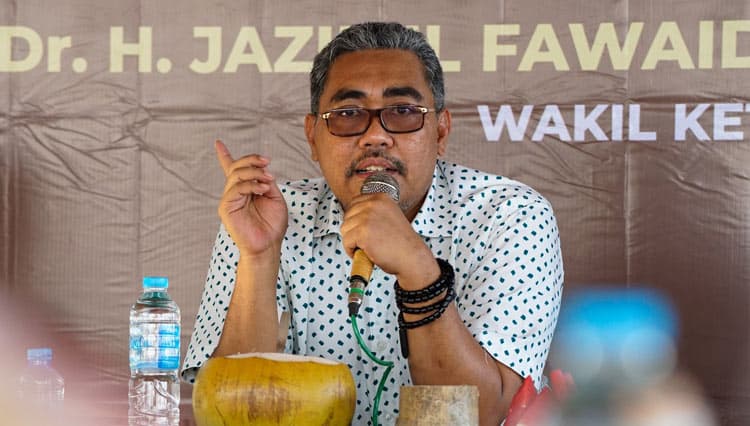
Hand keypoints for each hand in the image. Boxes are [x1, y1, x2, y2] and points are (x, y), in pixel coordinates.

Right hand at [215, 140, 287, 255]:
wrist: (268, 245)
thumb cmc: (272, 224)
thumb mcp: (275, 197)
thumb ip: (267, 182)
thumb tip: (262, 170)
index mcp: (245, 189)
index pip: (232, 169)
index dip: (224, 155)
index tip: (218, 143)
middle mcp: (235, 192)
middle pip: (236, 167)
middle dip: (252, 159)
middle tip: (267, 161)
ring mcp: (229, 199)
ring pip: (236, 175)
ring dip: (255, 172)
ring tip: (269, 178)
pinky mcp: (226, 207)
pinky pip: (236, 188)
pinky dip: (251, 185)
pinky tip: (263, 189)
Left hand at [340, 192, 436, 286]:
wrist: (412, 257)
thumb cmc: (401, 243)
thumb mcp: (389, 216)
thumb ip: (373, 212)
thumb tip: (352, 215)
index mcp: (381, 197)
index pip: (354, 204)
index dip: (356, 220)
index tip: (365, 231)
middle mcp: (374, 203)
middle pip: (347, 216)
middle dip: (353, 231)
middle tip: (368, 241)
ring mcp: (367, 217)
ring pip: (345, 229)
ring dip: (352, 241)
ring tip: (368, 247)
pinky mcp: (363, 232)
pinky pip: (346, 241)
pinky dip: (352, 251)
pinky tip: (366, 252)